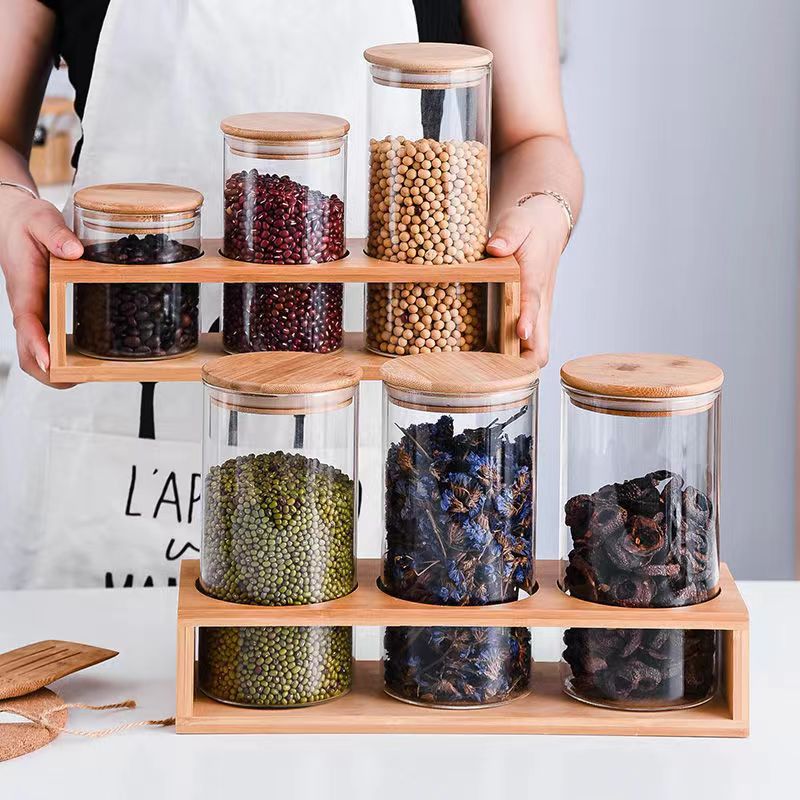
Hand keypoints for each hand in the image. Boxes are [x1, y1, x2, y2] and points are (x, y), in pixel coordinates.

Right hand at [0, 187, 81, 386]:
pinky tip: (82, 360)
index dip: (37, 344)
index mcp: (25, 286)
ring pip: (35, 349)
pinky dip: (59, 355)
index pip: (27, 322)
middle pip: (28, 348)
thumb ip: (56, 234)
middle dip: (46, 370)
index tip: (50, 361)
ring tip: (83, 378)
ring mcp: (33, 311)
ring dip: (54, 369)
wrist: (15, 220)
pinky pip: (46, 339)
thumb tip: (74, 252)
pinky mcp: (41, 311)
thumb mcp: (41, 219)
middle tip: (75, 380)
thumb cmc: (27, 221)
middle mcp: (26, 304)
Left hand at [486, 196, 568, 367]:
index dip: (527, 319)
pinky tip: (484, 366)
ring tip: (486, 378)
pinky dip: (509, 359)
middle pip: (542, 346)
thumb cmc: (529, 226)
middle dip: (526, 365)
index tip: (520, 333)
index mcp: (535, 279)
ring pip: (534, 352)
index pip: (534, 303)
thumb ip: (508, 234)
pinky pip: (521, 347)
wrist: (546, 227)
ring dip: (516, 367)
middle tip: (498, 376)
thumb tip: (496, 247)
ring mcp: (534, 315)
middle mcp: (538, 304)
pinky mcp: (526, 319)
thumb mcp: (518, 222)